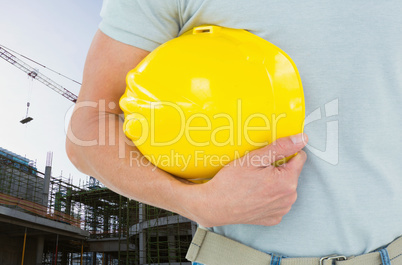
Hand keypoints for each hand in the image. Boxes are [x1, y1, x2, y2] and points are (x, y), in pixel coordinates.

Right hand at [185, 133, 307, 226]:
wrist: (214, 206)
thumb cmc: (230, 183)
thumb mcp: (253, 159)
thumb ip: (280, 147)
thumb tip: (300, 139)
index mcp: (287, 182)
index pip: (299, 157)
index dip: (284, 153)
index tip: (269, 156)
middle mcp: (289, 198)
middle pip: (291, 173)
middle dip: (278, 168)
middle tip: (257, 169)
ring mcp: (281, 210)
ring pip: (284, 187)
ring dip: (274, 182)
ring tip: (253, 182)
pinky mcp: (273, 218)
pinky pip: (277, 201)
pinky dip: (268, 196)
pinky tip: (254, 194)